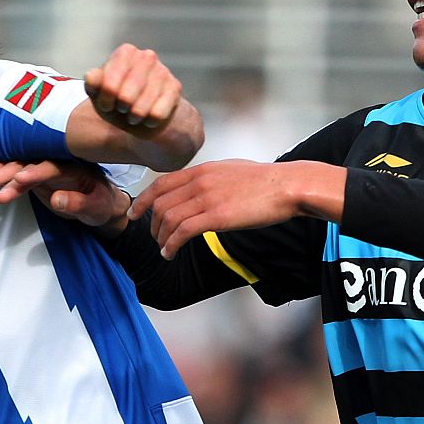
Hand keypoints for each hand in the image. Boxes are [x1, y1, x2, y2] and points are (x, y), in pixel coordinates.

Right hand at [0, 160, 129, 230]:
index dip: (35, 172)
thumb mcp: (95, 207)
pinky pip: (16, 173)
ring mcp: (45, 166)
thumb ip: (76, 203)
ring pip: (19, 167)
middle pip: (30, 164)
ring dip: (0, 174)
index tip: (19, 179)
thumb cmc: (100, 204)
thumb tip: (57, 199)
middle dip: (8, 174)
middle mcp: (57, 161)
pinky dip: (1, 174)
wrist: (100, 202)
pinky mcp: (36, 174)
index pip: (52, 167)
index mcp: (74, 165)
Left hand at [84, 44, 181, 132]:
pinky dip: (149, 122)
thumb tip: (91, 77)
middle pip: (125, 97)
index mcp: (125, 53)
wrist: (145, 115)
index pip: (108, 84)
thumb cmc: (117, 101)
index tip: (106, 105)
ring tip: (134, 114)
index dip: (104, 101)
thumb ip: (92, 85)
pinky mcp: (175, 88)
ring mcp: (163, 71)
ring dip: (134, 118)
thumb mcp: (100, 95)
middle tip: (122, 108)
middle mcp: (146, 57)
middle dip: (121, 109)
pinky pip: (157, 115)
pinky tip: (150, 116)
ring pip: (140, 108)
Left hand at [130, 159, 347, 257]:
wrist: (288, 186)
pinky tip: (170, 253)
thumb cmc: (265, 181)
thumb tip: (199, 186)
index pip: (161, 183)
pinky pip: (182, 232)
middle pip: (161, 204)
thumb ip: (210, 177)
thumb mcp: (231, 170)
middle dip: (152, 225)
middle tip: (156, 238)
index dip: (143, 200)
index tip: (136, 213)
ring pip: (168, 220)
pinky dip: (171, 245)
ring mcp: (207, 198)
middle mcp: (199, 182)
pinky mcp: (216, 216)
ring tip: (165, 250)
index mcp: (202, 170)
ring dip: (161, 238)